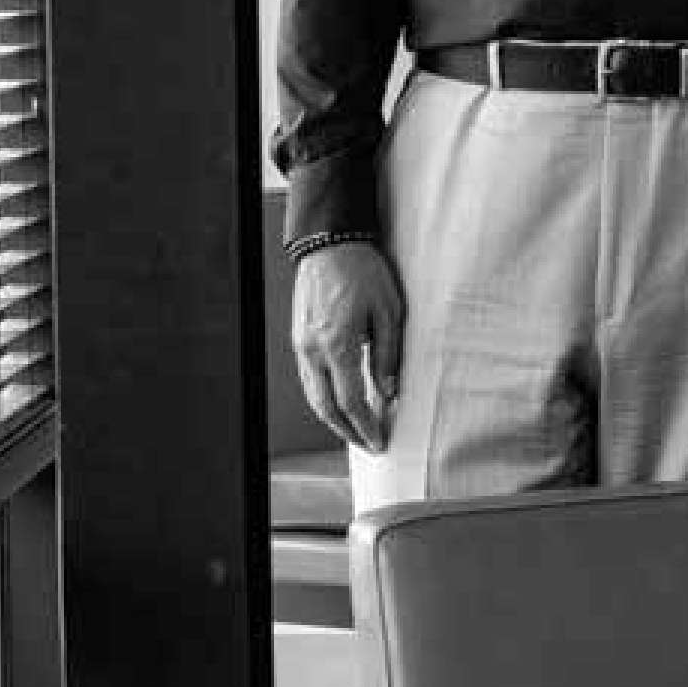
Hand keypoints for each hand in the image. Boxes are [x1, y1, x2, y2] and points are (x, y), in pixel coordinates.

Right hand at [292, 241, 405, 454]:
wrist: (330, 242)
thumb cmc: (363, 271)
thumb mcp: (389, 314)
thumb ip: (388, 357)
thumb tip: (388, 393)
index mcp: (337, 345)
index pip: (351, 402)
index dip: (366, 427)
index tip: (380, 442)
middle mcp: (313, 349)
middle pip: (326, 407)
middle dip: (348, 431)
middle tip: (369, 444)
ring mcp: (301, 344)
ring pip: (313, 395)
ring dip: (334, 418)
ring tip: (356, 428)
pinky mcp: (298, 337)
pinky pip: (308, 378)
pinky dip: (323, 396)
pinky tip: (340, 400)